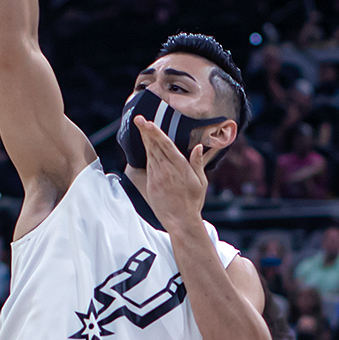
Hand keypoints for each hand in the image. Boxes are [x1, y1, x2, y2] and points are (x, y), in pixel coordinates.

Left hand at [133, 114, 212, 230]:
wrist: (181, 220)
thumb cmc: (193, 202)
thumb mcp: (200, 182)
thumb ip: (197, 163)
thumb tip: (199, 146)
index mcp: (180, 167)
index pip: (165, 145)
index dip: (155, 133)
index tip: (148, 123)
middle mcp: (167, 169)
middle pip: (154, 146)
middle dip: (146, 131)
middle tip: (138, 119)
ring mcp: (157, 176)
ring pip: (150, 153)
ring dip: (145, 140)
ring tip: (140, 127)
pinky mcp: (151, 184)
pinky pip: (148, 165)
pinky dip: (146, 153)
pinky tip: (145, 145)